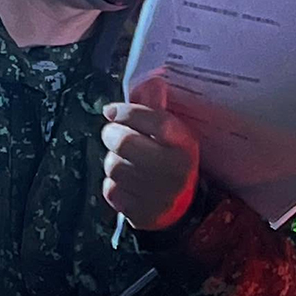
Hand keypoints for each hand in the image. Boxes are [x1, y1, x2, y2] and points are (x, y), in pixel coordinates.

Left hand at [100, 102, 198, 230]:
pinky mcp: (143, 215)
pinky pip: (111, 192)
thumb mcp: (170, 133)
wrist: (179, 208)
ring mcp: (160, 196)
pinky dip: (113, 186)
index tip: (111, 110)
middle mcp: (175, 171)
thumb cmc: (168, 158)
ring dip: (112, 161)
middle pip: (125, 142)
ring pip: (114, 166)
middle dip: (112, 134)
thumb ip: (156, 106)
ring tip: (123, 161)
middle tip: (112, 134)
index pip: (156, 120)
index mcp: (184, 144)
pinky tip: (126, 184)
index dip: (129, 111)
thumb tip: (154, 80)